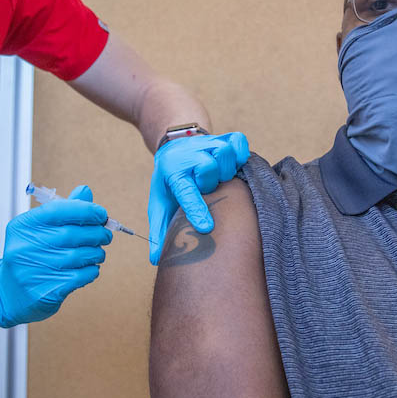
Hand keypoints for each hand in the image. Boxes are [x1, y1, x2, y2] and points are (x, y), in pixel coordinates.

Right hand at [0, 185, 111, 326]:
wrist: (10, 293)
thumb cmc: (30, 256)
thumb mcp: (38, 230)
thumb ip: (63, 211)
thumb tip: (85, 191)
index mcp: (23, 226)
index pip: (58, 210)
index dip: (85, 210)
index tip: (101, 214)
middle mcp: (25, 247)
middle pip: (72, 234)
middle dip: (97, 233)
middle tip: (105, 235)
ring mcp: (34, 270)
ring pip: (79, 256)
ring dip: (96, 253)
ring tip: (98, 252)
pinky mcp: (47, 290)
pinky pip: (80, 276)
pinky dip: (92, 270)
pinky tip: (91, 267)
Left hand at [147, 132, 249, 262]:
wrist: (175, 145)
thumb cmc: (170, 181)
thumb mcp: (160, 202)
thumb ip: (160, 230)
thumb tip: (155, 260)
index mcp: (173, 174)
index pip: (185, 192)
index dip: (196, 210)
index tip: (207, 228)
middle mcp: (190, 156)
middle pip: (207, 167)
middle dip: (210, 182)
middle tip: (209, 188)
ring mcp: (208, 144)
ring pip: (224, 152)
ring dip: (226, 168)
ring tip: (221, 178)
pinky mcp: (224, 137)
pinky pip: (239, 142)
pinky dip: (241, 153)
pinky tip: (235, 164)